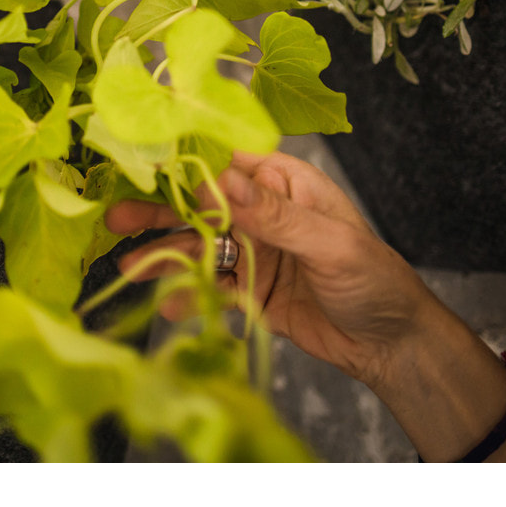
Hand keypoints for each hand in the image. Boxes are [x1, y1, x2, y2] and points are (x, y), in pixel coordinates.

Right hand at [107, 150, 431, 388]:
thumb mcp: (330, 243)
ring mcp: (252, 252)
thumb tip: (225, 183)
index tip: (142, 163)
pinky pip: (208, 287)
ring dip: (163, 256)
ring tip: (128, 268)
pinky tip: (169, 306)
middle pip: (199, 204)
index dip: (183, 160)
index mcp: (284, 184)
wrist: (391, 346)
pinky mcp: (247, 290)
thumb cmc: (376, 280)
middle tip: (114, 217)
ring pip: (196, 247)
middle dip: (157, 210)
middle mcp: (262, 212)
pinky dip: (186, 296)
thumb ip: (276, 216)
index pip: (226, 160)